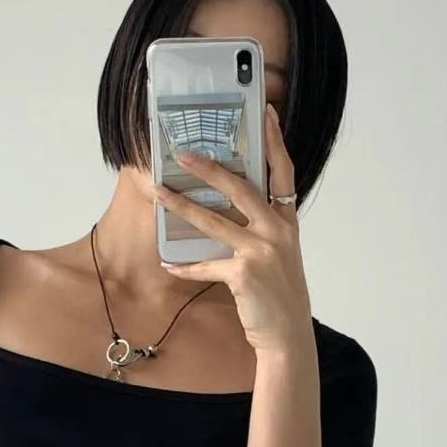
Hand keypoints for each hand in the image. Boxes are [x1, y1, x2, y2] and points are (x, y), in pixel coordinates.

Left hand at [156, 104, 312, 353]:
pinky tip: (169, 264)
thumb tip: (229, 209)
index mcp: (286, 222)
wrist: (287, 334)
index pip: (283, 172)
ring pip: (213, 221)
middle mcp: (277, 231)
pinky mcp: (243, 273)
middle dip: (209, 168)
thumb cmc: (279, 294)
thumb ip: (263, 230)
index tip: (267, 112)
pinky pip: (206, 265)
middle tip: (184, 153)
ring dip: (182, 206)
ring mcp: (261, 251)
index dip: (275, 141)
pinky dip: (186, 267)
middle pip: (240, 188)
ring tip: (159, 192)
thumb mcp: (280, 255)